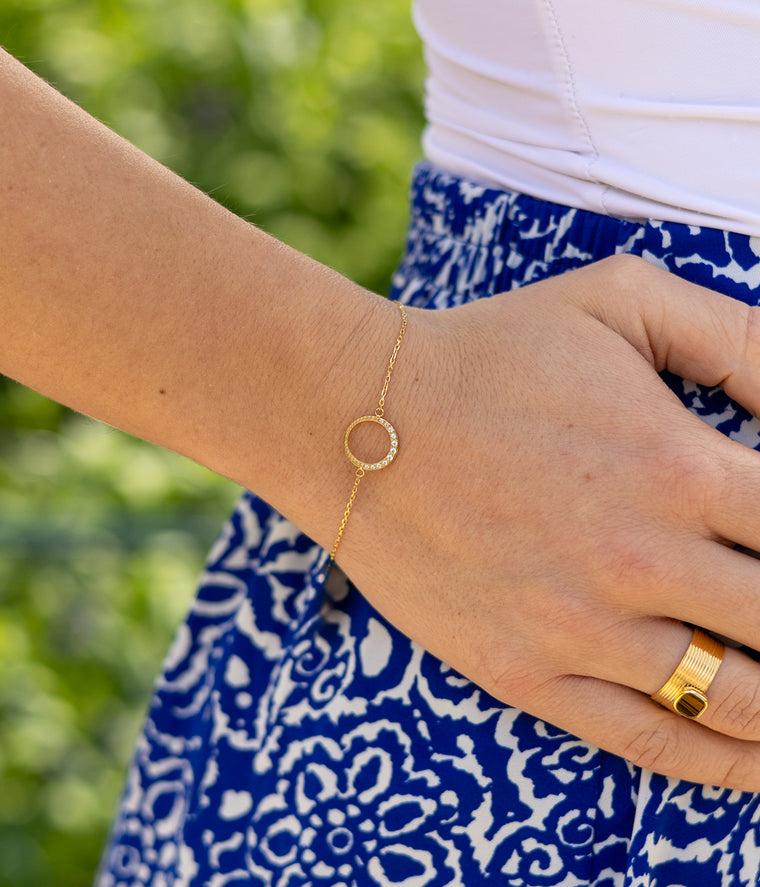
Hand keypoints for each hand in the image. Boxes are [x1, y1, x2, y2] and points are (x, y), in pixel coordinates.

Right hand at [338, 252, 759, 790]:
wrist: (358, 421)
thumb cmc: (487, 354)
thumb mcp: (618, 299)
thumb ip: (738, 336)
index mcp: (679, 467)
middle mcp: (642, 560)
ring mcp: (580, 630)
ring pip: (739, 700)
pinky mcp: (525, 673)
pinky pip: (651, 741)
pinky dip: (725, 765)